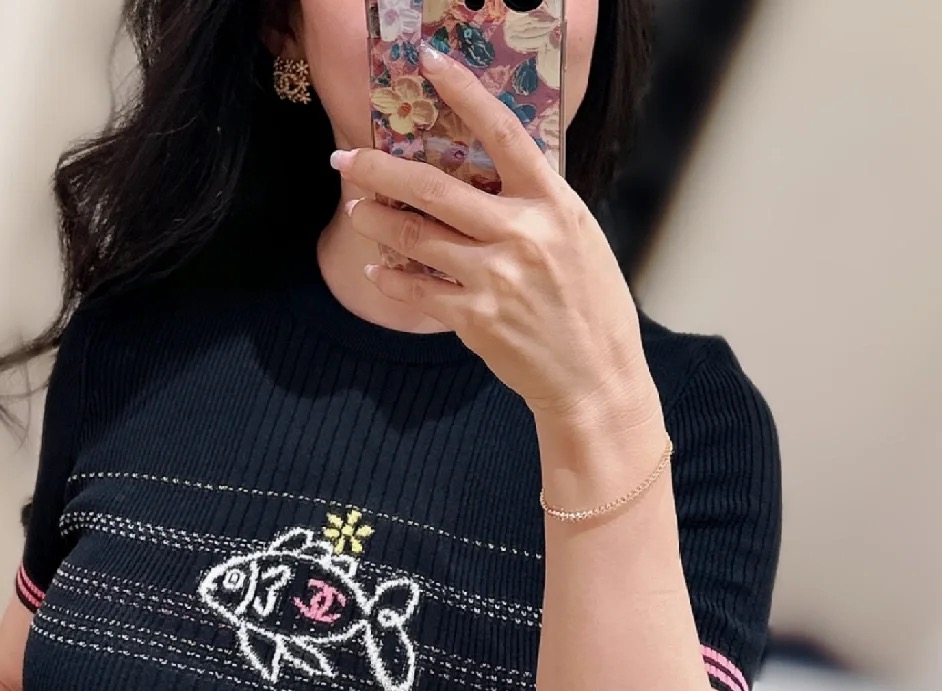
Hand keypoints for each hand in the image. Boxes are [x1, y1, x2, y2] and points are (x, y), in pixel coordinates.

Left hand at [333, 43, 655, 431]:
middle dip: (380, 170)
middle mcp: (523, 234)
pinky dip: (392, 278)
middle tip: (346, 159)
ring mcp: (496, 277)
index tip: (431, 63)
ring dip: (378, 222)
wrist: (595, 377)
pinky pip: (419, 291)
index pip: (503, 133)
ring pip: (417, 238)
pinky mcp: (476, 318)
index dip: (465, 93)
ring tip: (356, 209)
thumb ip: (535, 206)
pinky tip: (376, 269)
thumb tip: (490, 180)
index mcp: (554, 204)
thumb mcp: (578, 239)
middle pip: (435, 188)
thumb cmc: (590, 307)